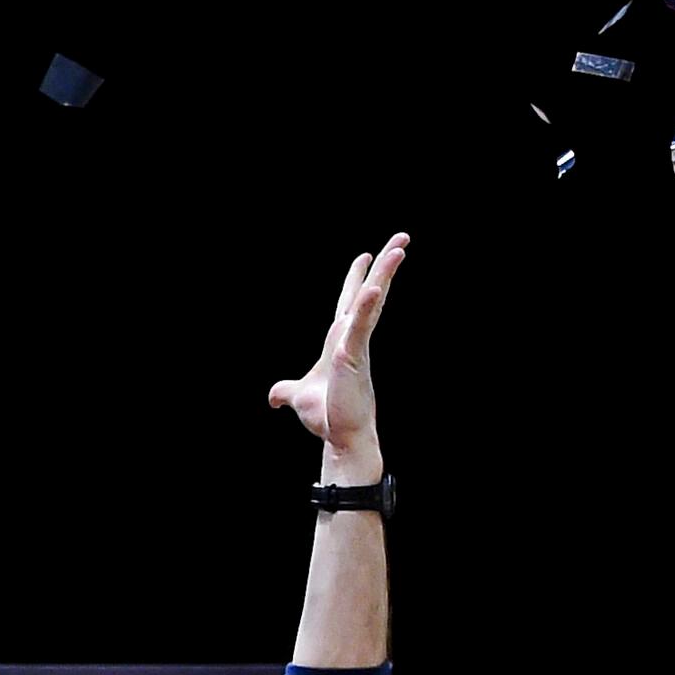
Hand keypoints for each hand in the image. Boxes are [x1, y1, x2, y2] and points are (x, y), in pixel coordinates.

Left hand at [267, 233, 406, 473]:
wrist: (338, 436)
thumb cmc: (326, 416)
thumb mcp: (299, 397)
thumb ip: (286, 392)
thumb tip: (273, 398)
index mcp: (340, 340)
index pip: (349, 302)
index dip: (356, 278)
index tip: (366, 255)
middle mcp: (351, 337)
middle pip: (369, 293)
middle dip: (384, 265)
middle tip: (402, 238)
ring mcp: (355, 344)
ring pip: (372, 302)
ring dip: (385, 275)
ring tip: (400, 249)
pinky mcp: (353, 357)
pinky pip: (362, 327)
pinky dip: (366, 308)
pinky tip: (372, 289)